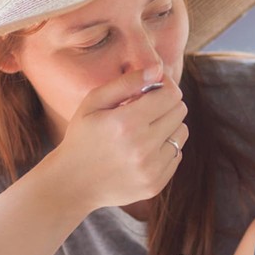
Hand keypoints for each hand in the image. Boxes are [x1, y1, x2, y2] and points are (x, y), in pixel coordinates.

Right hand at [54, 67, 187, 211]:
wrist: (71, 184)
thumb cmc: (82, 136)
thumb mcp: (94, 102)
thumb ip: (127, 82)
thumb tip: (158, 69)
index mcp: (126, 123)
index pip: (171, 94)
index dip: (165, 86)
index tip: (153, 87)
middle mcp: (142, 147)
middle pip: (180, 111)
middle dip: (166, 105)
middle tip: (145, 109)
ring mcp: (150, 169)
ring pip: (182, 133)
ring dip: (168, 127)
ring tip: (144, 131)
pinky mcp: (156, 184)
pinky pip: (177, 155)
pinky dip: (164, 149)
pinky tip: (142, 152)